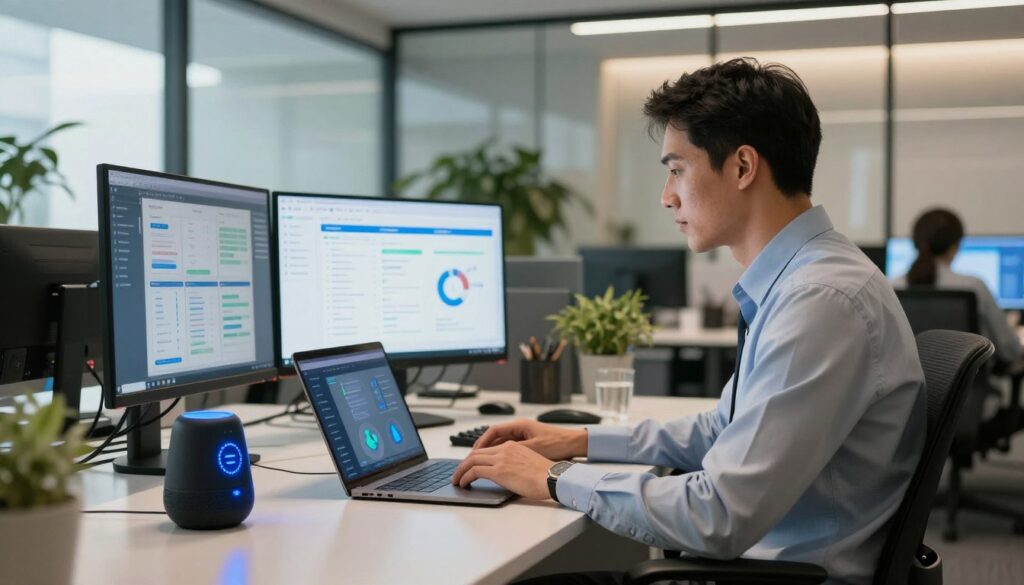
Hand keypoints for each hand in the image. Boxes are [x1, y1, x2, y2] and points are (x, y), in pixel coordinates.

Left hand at [451, 441, 552, 499]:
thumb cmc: (545, 475)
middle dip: (464, 464)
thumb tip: (506, 475)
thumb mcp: (528, 463)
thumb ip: (514, 464)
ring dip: (461, 470)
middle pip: (476, 453)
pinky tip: (463, 483)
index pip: (487, 449)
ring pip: (472, 460)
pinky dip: (465, 477)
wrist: (552, 478)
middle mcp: (505, 449)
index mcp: (512, 446)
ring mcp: (501, 459)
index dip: (474, 457)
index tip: (469, 465)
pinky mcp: (498, 470)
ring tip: (456, 479)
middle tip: (458, 472)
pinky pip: (474, 471)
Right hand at [472, 418, 587, 460]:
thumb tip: (496, 458)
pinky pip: (509, 447)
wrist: (574, 444)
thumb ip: (513, 452)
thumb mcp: (533, 449)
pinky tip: (496, 464)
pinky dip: (501, 455)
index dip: (481, 442)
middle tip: (471, 460)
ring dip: (490, 452)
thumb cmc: (557, 444)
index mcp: (519, 426)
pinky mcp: (528, 443)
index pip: (493, 431)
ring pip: (501, 442)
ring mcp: (524, 435)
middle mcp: (520, 428)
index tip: (473, 453)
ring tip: (480, 463)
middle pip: (494, 436)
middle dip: (482, 448)